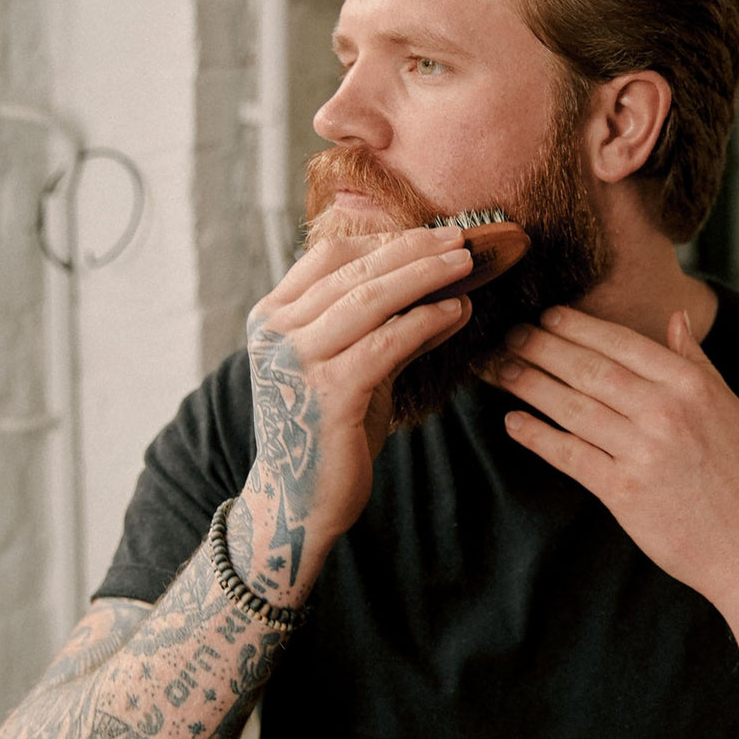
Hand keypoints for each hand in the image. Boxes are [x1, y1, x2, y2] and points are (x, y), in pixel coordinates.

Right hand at [245, 226, 472, 575]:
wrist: (296, 503)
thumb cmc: (328, 430)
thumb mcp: (352, 366)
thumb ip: (387, 327)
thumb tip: (451, 291)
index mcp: (272, 318)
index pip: (329, 257)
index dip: (384, 240)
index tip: (432, 235)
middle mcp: (275, 334)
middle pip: (353, 272)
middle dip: (413, 250)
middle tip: (460, 238)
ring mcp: (295, 365)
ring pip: (368, 301)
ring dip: (424, 276)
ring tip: (465, 264)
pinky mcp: (326, 397)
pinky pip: (384, 345)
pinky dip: (424, 322)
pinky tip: (456, 312)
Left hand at [491, 307, 738, 609]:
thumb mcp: (730, 407)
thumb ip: (696, 361)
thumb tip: (677, 316)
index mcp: (690, 385)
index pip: (620, 342)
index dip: (576, 327)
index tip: (546, 315)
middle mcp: (665, 412)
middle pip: (588, 369)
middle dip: (541, 347)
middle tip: (509, 335)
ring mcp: (643, 453)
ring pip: (572, 407)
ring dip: (529, 385)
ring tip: (499, 370)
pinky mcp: (623, 493)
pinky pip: (570, 456)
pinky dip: (537, 437)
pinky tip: (513, 421)